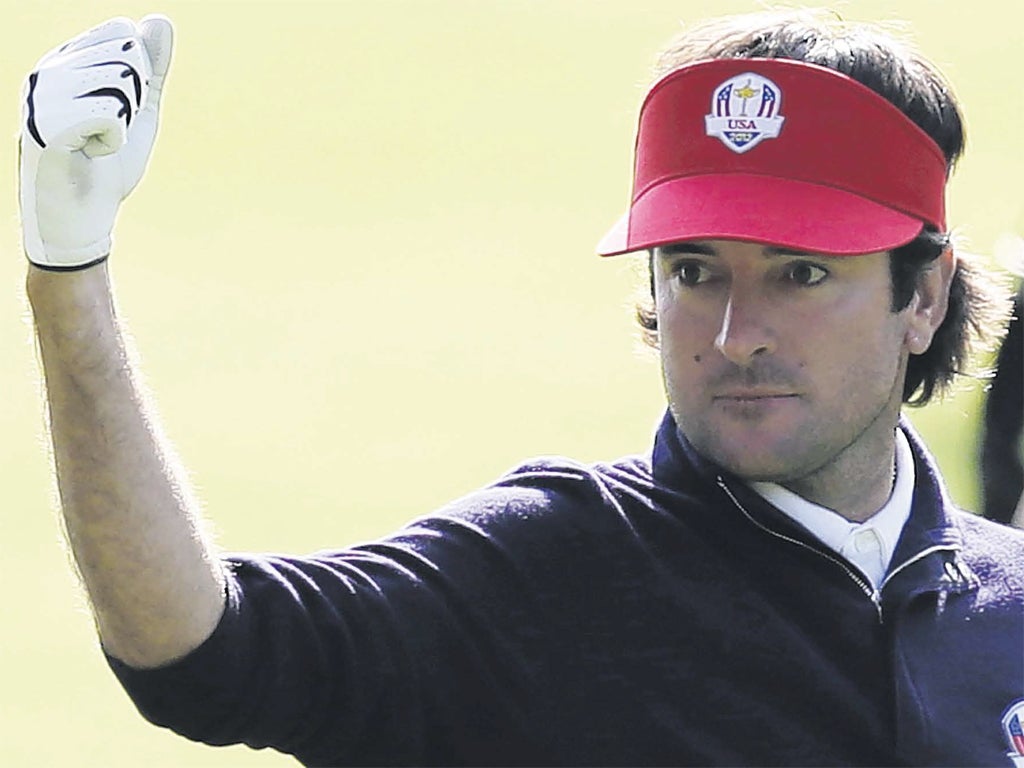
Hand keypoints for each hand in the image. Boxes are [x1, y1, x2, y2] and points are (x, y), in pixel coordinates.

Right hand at [19, 15, 173, 269]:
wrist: (81, 220)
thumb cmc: (106, 168)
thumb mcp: (140, 113)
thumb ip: (152, 69)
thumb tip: (160, 20)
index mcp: (62, 62)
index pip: (122, 33)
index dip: (137, 78)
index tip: (117, 111)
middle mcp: (45, 72)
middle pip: (125, 55)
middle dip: (133, 100)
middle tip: (107, 131)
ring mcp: (39, 96)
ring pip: (118, 83)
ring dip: (123, 123)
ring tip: (95, 144)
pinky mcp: (43, 124)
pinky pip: (108, 115)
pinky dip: (112, 141)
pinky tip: (88, 155)